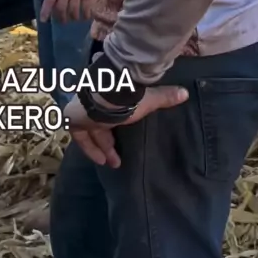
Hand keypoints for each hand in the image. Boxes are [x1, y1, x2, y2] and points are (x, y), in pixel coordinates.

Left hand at [40, 0, 91, 22]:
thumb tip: (52, 7)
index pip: (50, 0)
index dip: (46, 11)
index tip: (43, 20)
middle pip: (62, 7)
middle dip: (60, 17)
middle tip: (61, 21)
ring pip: (73, 9)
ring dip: (72, 17)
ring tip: (72, 19)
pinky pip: (86, 7)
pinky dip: (85, 14)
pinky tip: (84, 18)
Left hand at [63, 85, 188, 166]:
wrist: (104, 96)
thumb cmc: (125, 98)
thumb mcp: (147, 100)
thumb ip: (164, 97)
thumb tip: (184, 93)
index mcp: (106, 99)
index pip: (107, 115)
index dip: (112, 129)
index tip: (118, 144)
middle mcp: (92, 105)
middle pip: (97, 127)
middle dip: (106, 144)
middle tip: (117, 161)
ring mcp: (80, 112)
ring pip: (88, 133)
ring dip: (99, 149)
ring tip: (112, 164)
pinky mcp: (73, 121)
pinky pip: (80, 138)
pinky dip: (90, 149)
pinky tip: (100, 160)